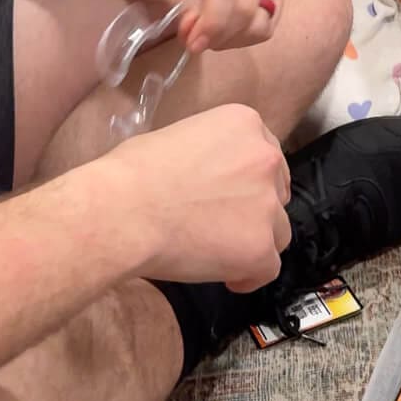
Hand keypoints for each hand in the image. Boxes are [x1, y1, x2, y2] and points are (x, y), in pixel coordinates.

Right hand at [104, 105, 291, 291]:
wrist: (123, 211)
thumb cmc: (132, 173)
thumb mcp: (178, 138)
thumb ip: (208, 155)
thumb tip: (206, 178)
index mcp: (245, 124)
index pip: (264, 156)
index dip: (247, 181)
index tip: (229, 196)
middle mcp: (265, 158)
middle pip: (275, 191)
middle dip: (253, 209)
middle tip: (220, 225)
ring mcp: (267, 203)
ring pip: (277, 230)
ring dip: (253, 241)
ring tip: (218, 252)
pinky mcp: (260, 246)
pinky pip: (268, 268)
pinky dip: (248, 275)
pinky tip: (226, 277)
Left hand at [138, 0, 282, 55]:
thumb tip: (195, 29)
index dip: (211, 22)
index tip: (192, 43)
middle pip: (246, 6)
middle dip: (220, 34)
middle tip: (194, 40)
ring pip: (262, 19)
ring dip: (233, 37)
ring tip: (209, 31)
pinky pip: (270, 22)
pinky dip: (247, 35)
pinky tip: (226, 27)